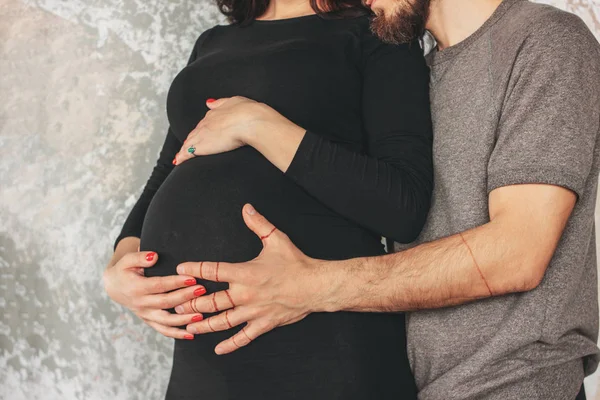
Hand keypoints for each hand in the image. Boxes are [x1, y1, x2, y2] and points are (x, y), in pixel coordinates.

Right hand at [103, 249, 206, 339]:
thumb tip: (154, 256)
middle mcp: (140, 303)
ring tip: (200, 316)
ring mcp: (145, 314)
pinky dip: (176, 334)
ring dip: (184, 320)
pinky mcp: (149, 320)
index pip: (159, 285)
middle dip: (185, 297)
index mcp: (136, 287)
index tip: (192, 278)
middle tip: (202, 290)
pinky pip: (163, 330)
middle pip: (165, 302)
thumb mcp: (127, 260)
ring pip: (166, 320)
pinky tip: (191, 334)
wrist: (115, 287)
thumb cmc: (124, 270)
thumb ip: (139, 257)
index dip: (175, 282)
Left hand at [174, 96, 261, 163]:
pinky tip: (178, 161)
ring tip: (179, 156)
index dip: (201, 130)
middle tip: (185, 147)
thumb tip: (210, 103)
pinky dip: (182, 157)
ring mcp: (202, 135)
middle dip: (190, 140)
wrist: (249, 121)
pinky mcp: (202, 146)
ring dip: (183, 149)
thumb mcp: (234, 101)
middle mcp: (205, 123)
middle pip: (194, 133)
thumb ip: (221, 103)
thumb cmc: (247, 112)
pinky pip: (187, 153)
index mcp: (214, 114)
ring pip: (189, 143)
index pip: (204, 124)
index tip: (199, 134)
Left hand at [175, 204, 327, 354]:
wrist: (316, 286)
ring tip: (188, 326)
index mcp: (245, 273)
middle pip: (211, 301)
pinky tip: (218, 350)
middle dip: (191, 303)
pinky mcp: (263, 324)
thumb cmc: (296, 263)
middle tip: (175, 305)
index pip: (213, 270)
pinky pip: (243, 337)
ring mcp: (253, 311)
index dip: (195, 269)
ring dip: (204, 324)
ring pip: (222, 322)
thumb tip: (246, 208)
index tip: (181, 269)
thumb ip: (258, 224)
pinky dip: (230, 345)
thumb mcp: (277, 239)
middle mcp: (245, 294)